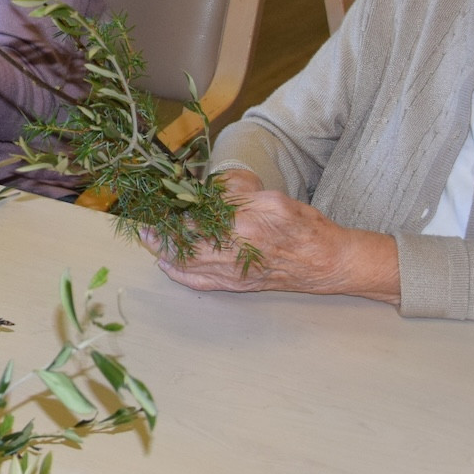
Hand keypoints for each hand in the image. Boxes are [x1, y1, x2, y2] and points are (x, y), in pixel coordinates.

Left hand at [149, 176, 401, 304]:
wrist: (329, 262)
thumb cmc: (304, 227)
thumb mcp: (274, 197)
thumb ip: (239, 192)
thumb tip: (206, 188)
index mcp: (248, 221)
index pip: (199, 213)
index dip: (176, 207)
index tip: (160, 199)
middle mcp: (239, 248)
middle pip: (187, 239)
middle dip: (163, 231)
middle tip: (145, 222)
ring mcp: (237, 271)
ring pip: (189, 261)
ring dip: (165, 250)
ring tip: (149, 239)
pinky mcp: (239, 285)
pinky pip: (202, 283)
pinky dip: (180, 274)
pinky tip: (166, 264)